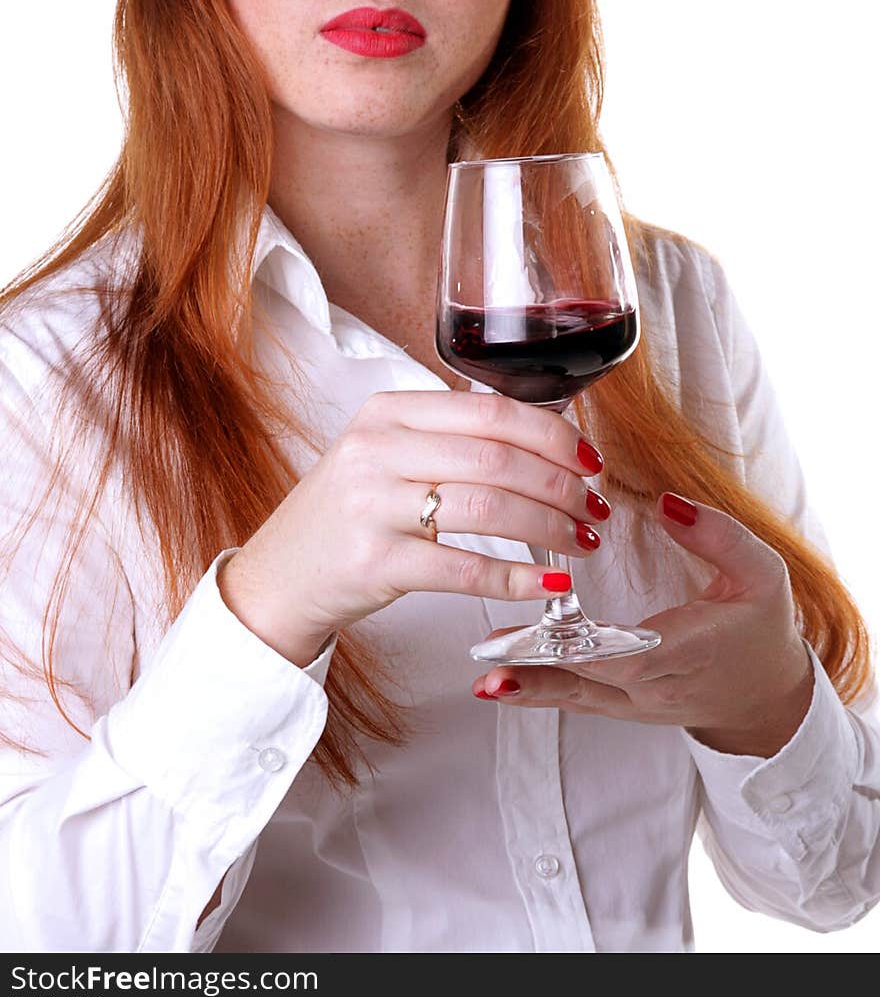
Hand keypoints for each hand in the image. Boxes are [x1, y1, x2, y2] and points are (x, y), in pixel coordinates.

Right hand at [219, 391, 608, 665]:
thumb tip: (544, 441)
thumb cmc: (344, 515)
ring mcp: (373, 507)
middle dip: (562, 484)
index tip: (589, 460)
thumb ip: (447, 438)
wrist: (278, 578)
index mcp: (387, 413)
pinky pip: (464, 568)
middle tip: (596, 508)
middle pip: (497, 458)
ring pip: (489, 509)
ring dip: (550, 528)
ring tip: (582, 544)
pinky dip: (518, 578)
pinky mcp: (376, 563)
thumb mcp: (382, 454)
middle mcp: (377, 451)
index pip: (489, 411)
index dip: (552, 435)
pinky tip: (548, 585)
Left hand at [473, 493, 814, 757]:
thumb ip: (718, 535)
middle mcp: (661, 683)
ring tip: (485, 678)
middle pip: (596, 677)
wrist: (765, 694)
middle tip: (493, 652)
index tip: (557, 627)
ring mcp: (639, 703)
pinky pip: (576, 701)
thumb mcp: (761, 572)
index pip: (639, 651)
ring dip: (530, 686)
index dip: (596, 642)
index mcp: (694, 648)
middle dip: (544, 663)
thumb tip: (667, 503)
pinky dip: (537, 694)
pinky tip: (497, 687)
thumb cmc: (760, 624)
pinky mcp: (622, 706)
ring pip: (579, 696)